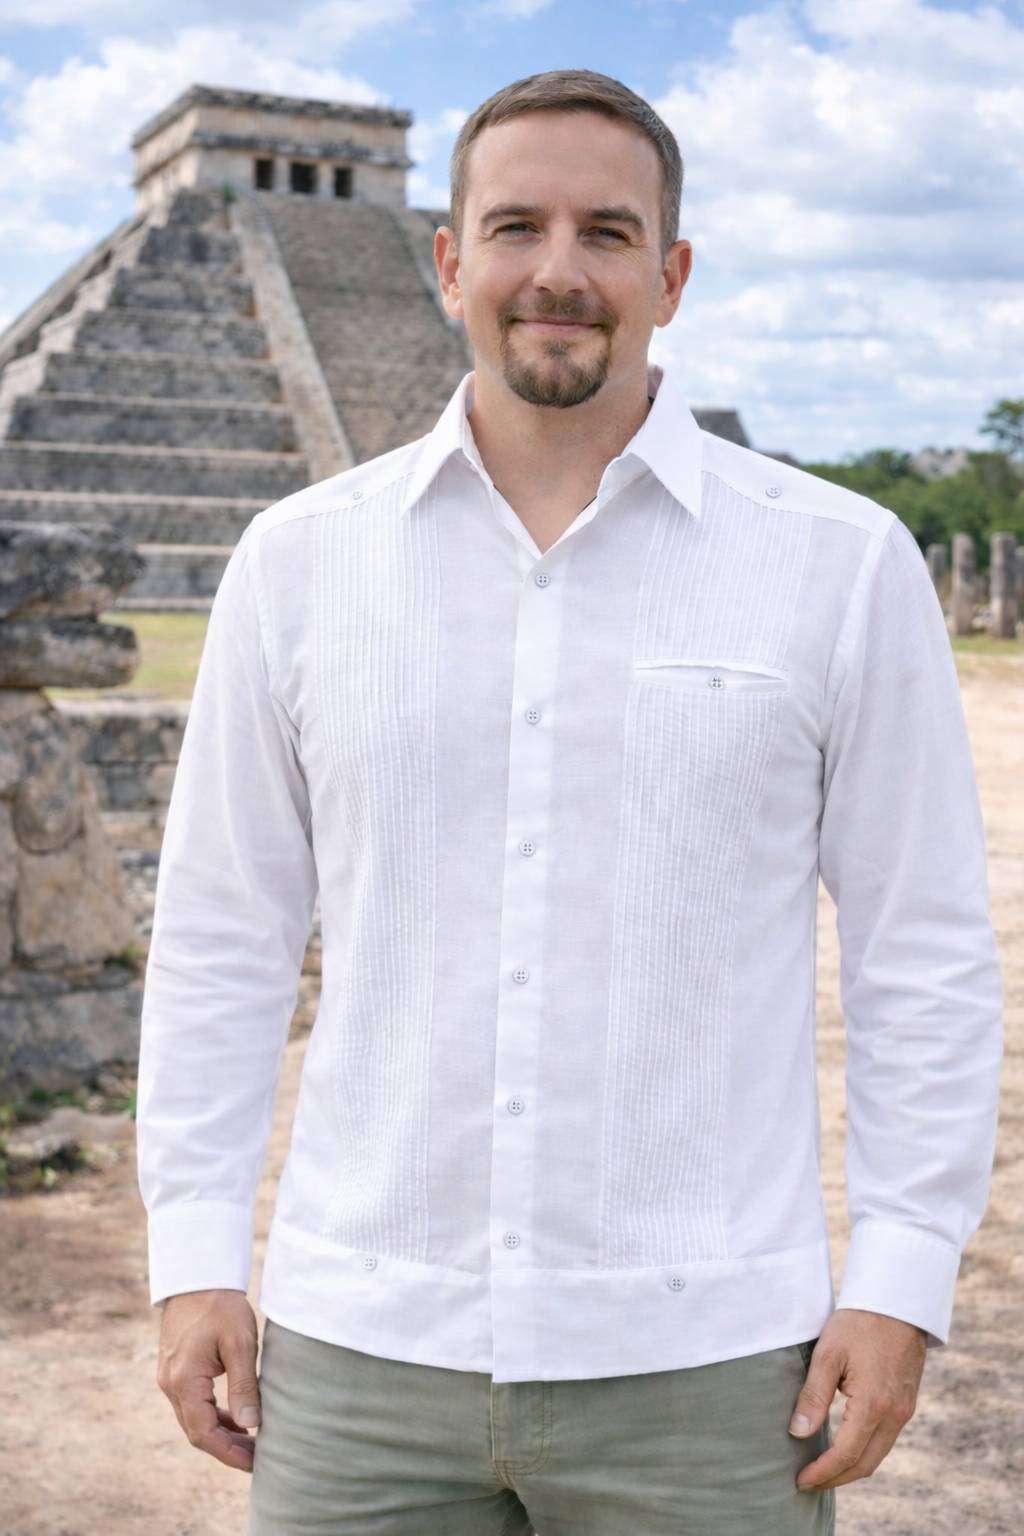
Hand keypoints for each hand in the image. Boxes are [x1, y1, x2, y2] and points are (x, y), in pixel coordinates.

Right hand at [157, 1288, 261, 1472]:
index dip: (229, 1453)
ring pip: (194, 1419)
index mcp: (184, 1381)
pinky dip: (214, 1416)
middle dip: (227, 1448)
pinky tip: (237, 1419)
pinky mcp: (176, 1371)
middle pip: (197, 1431)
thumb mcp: (240, 1343)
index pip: (203, 1433)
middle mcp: (170, 1384)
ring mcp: (170, 1378)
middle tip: (259, 1457)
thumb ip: (244, 1386)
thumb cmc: (221, 1305)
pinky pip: (194, 1404)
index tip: (254, 1463)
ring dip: (221, 1433)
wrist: (197, 1276)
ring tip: (252, 1442)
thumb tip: (252, 1425)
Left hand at [789, 1308, 927, 1491]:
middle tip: (809, 1483)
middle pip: (865, 1464)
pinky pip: (885, 1440)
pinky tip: (846, 1447)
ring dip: (851, 1468)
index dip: (822, 1472)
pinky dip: (865, 1452)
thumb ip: (813, 1396)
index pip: (845, 1455)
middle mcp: (894, 1415)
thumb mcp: (828, 1354)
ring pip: (878, 1455)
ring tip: (823, 1470)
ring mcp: (904, 1411)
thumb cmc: (859, 1323)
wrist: (897, 1302)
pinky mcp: (907, 1404)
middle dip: (836, 1478)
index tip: (800, 1480)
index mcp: (873, 1405)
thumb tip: (798, 1433)